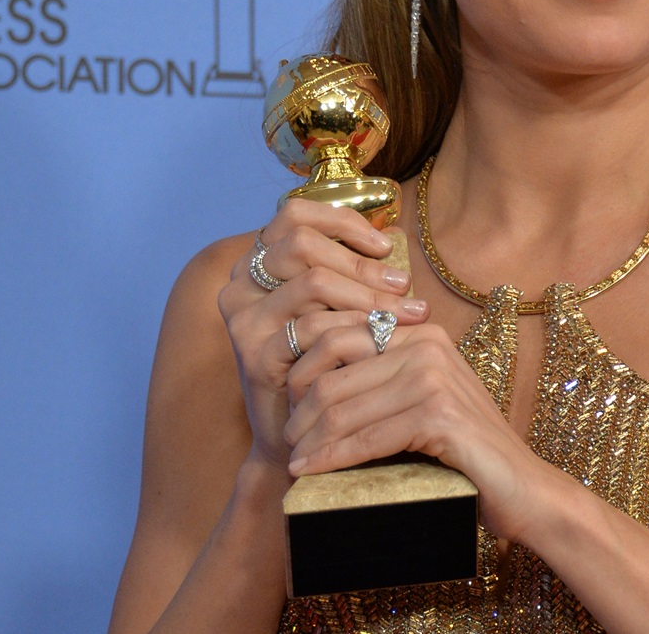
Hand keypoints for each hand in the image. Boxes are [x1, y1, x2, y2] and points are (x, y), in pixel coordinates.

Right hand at [216, 199, 428, 472]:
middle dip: (362, 264)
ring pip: (312, 282)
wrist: (304, 434)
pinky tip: (384, 343)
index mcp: (258, 262)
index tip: (385, 245)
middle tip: (404, 286)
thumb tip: (396, 231)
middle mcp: (240, 285)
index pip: (294, 214)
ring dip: (369, 296)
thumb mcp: (341, 305)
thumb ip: (356, 268)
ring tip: (408, 316)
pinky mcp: (253, 354)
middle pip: (303, 244)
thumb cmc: (330, 362)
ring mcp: (242, 319)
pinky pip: (313, 328)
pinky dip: (356, 331)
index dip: (343, 222)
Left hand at [280, 315, 551, 542]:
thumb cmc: (465, 451)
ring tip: (293, 461)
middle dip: (300, 408)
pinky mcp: (438, 416)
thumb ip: (381, 381)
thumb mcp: (421, 401)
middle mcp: (427, 344)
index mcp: (420, 332)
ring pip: (343, 406)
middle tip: (286, 439)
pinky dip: (332, 458)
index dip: (303, 371)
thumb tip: (309, 386)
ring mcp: (434, 377)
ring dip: (309, 439)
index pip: (339, 334)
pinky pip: (366, 439)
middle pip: (334, 370)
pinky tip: (310, 472)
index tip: (288, 406)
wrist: (522, 487)